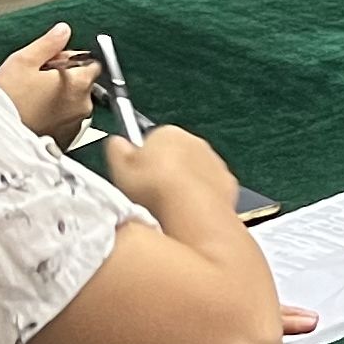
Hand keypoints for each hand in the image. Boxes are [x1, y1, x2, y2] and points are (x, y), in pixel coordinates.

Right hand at [0, 23, 96, 143]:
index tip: (53, 60)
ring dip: (60, 95)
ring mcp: (75, 124)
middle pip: (84, 82)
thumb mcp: (23, 61)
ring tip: (32, 95)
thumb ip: (49, 43)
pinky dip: (55, 114)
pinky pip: (66, 119)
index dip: (72, 57)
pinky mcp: (65, 139)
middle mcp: (83, 105)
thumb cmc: (7, 100)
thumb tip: (63, 31)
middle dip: (65, 76)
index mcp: (78, 83)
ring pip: (74, 101)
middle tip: (37, 77)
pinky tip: (34, 111)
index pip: (92, 61)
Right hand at [103, 121, 239, 233]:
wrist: (190, 209)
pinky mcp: (227, 183)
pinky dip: (201, 198)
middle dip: (164, 171)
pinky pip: (210, 189)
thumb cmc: (153, 187)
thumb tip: (116, 143)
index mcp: (168, 132)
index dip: (141, 160)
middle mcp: (195, 141)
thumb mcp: (120, 166)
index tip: (134, 176)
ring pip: (194, 172)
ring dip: (183, 185)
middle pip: (175, 155)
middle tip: (149, 193)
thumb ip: (116, 149)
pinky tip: (188, 211)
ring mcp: (214, 162)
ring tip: (168, 206)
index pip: (151, 139)